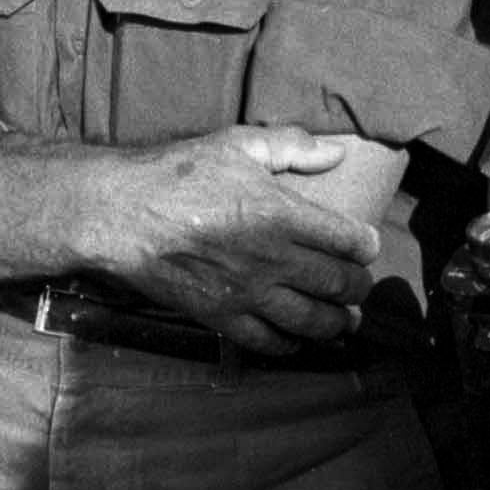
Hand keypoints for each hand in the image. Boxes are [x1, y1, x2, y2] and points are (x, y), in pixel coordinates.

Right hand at [86, 126, 377, 353]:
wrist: (123, 214)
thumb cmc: (179, 172)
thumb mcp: (238, 143)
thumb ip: (292, 146)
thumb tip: (336, 153)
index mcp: (282, 214)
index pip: (350, 240)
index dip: (367, 245)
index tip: (366, 245)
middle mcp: (273, 259)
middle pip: (338, 284)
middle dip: (358, 288)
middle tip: (360, 286)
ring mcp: (248, 293)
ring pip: (312, 321)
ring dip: (336, 324)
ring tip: (344, 322)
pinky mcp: (221, 317)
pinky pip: (268, 342)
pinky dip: (290, 345)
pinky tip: (297, 339)